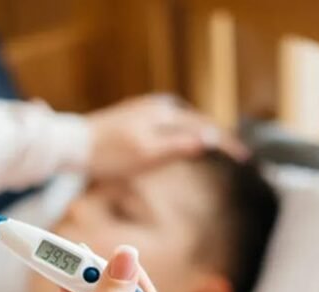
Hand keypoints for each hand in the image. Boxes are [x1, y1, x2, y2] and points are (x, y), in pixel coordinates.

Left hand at [85, 95, 247, 177]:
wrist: (73, 145)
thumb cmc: (107, 154)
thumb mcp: (146, 155)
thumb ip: (178, 146)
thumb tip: (209, 139)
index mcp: (165, 115)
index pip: (206, 128)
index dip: (228, 144)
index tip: (245, 159)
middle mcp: (159, 107)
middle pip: (199, 121)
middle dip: (219, 137)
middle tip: (238, 155)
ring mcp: (146, 110)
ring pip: (185, 121)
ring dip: (203, 134)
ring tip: (218, 149)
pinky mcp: (136, 117)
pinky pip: (170, 122)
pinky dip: (184, 132)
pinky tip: (183, 141)